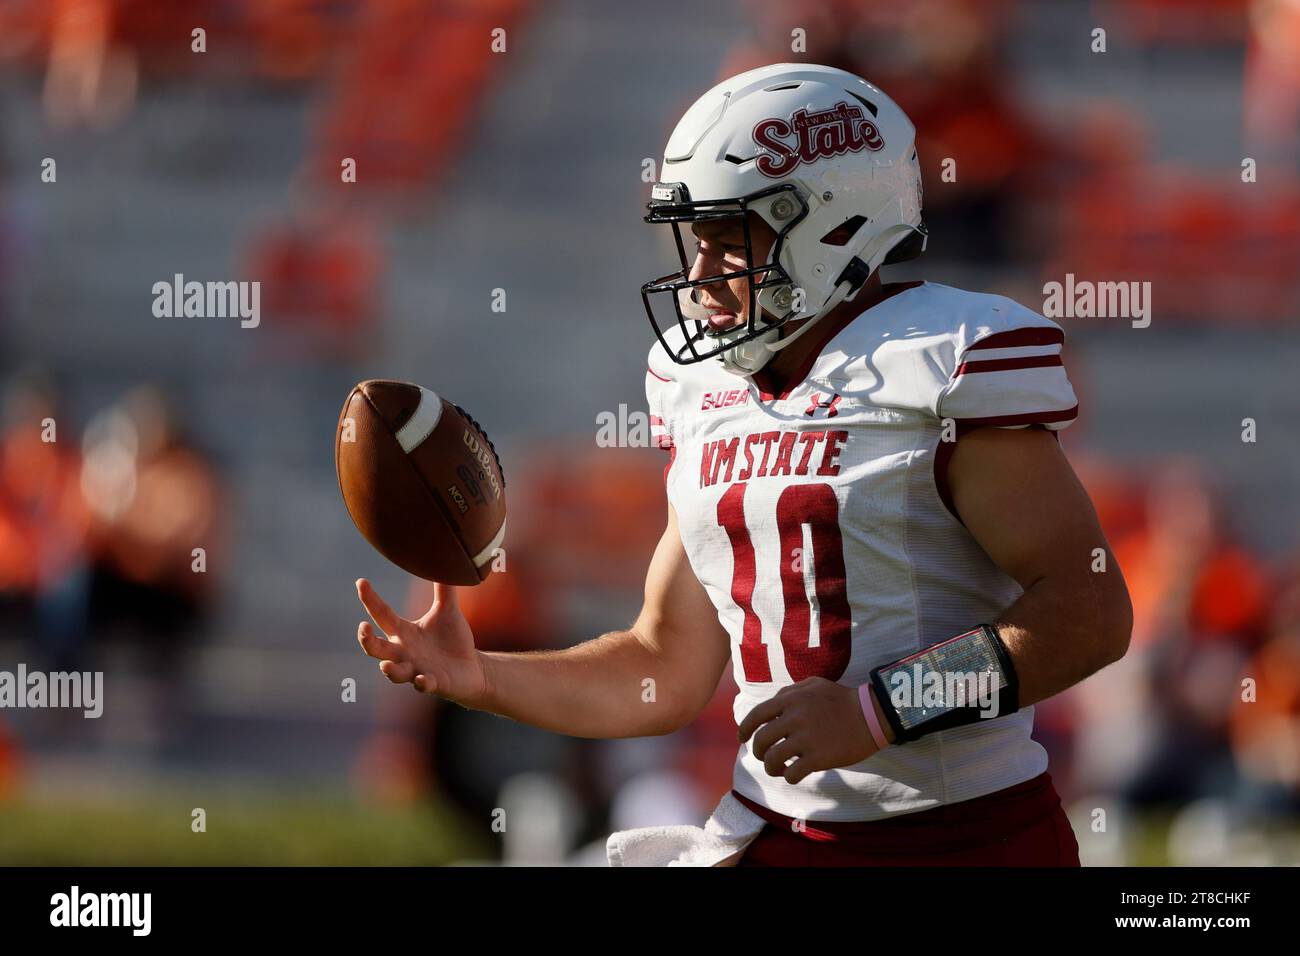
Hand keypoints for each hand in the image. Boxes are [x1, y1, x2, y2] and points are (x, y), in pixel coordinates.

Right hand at [355, 578, 487, 705]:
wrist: (471, 667)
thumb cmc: (452, 640)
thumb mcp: (447, 611)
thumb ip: (443, 588)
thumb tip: (444, 557)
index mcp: (403, 633)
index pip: (381, 614)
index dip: (370, 599)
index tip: (361, 582)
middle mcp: (403, 652)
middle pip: (376, 648)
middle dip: (366, 641)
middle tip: (363, 627)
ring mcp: (415, 670)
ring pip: (394, 672)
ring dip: (389, 669)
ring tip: (386, 664)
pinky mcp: (432, 683)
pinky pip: (423, 685)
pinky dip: (422, 684)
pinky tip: (422, 680)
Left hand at [736, 677, 877, 783]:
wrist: (871, 715)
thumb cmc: (842, 699)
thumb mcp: (814, 684)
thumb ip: (789, 691)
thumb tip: (771, 703)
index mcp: (790, 699)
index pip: (756, 715)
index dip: (744, 729)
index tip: (742, 738)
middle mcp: (794, 718)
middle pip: (761, 740)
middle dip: (758, 751)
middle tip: (764, 756)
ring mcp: (806, 739)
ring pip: (773, 759)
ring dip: (771, 767)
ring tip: (778, 768)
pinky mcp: (818, 758)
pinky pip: (792, 773)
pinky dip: (789, 777)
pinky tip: (795, 774)